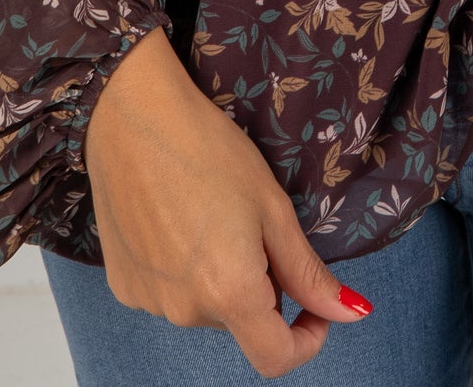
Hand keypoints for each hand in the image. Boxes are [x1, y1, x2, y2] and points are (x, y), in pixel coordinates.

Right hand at [83, 27, 373, 377]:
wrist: (131, 115)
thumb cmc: (207, 148)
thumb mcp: (272, 206)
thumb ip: (308, 272)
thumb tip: (350, 313)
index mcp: (229, 293)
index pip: (275, 358)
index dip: (306, 340)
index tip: (315, 308)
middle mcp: (184, 311)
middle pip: (240, 321)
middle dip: (260, 287)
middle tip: (253, 223)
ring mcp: (148, 301)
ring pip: (204, 306)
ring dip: (220, 278)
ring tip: (211, 212)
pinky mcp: (123, 285)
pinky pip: (168, 293)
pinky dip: (183, 270)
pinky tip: (177, 219)